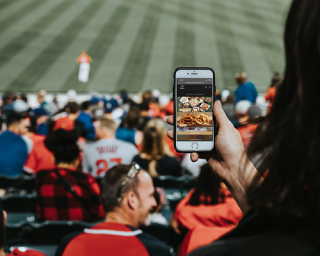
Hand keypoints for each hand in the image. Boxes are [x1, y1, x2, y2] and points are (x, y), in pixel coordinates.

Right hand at [167, 100, 261, 214]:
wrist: (232, 169)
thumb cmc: (232, 148)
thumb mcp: (226, 128)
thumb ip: (220, 115)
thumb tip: (217, 101)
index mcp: (217, 126)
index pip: (201, 116)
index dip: (191, 113)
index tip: (181, 109)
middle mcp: (211, 133)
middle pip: (192, 126)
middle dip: (180, 123)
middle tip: (170, 120)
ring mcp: (206, 144)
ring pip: (189, 138)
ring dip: (179, 137)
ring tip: (170, 134)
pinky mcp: (203, 153)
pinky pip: (193, 151)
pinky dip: (191, 153)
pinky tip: (193, 155)